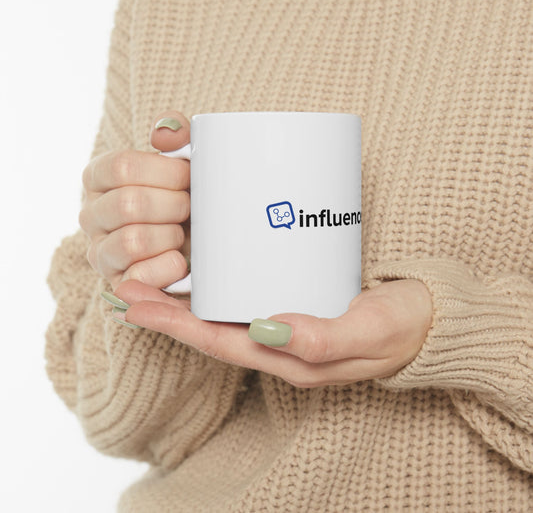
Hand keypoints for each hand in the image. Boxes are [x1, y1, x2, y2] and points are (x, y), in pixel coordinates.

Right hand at [79, 111, 190, 289]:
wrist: (195, 242)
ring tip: (182, 233)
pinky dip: (169, 267)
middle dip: (174, 205)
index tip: (189, 176)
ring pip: (133, 241)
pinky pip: (139, 277)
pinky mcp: (117, 283)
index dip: (166, 172)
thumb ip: (176, 135)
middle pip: (129, 204)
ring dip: (171, 236)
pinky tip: (181, 260)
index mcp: (99, 177)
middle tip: (191, 207)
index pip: (122, 167)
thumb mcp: (183, 161)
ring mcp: (100, 252)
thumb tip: (164, 134)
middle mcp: (91, 214)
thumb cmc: (185, 196)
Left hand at [112, 278, 432, 386]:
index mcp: (291, 359)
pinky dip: (219, 288)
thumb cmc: (402, 327)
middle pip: (211, 330)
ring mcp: (287, 328)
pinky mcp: (298, 304)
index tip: (134, 303)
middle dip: (166, 312)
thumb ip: (322, 338)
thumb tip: (267, 329)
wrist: (430, 320)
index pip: (219, 343)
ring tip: (151, 276)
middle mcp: (281, 346)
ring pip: (224, 317)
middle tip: (127, 285)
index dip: (174, 325)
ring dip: (186, 300)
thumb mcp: (369, 331)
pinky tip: (207, 270)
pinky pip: (247, 301)